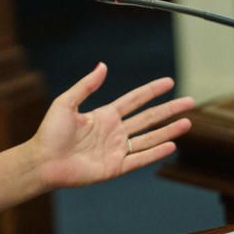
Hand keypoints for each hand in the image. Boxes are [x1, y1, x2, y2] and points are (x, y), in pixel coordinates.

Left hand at [32, 63, 193, 188]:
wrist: (43, 161)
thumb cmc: (50, 132)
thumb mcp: (66, 103)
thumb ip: (86, 86)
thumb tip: (102, 66)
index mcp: (105, 115)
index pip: (135, 100)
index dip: (152, 91)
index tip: (169, 82)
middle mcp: (115, 132)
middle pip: (149, 118)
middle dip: (169, 110)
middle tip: (190, 102)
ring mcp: (117, 150)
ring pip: (149, 138)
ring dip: (169, 131)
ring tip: (187, 123)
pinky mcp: (115, 167)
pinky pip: (140, 159)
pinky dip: (156, 152)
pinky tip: (171, 145)